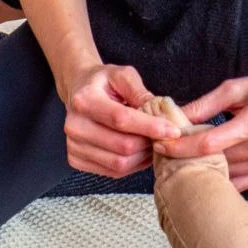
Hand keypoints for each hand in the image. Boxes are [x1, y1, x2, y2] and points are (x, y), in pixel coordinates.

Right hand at [57, 63, 184, 177]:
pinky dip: (132, 165)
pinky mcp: (76, 160)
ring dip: (143, 157)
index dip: (150, 127)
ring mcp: (73, 146)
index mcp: (85, 100)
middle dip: (149, 143)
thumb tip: (160, 112)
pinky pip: (113, 172)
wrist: (78, 91)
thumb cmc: (103, 83)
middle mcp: (75, 126)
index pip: (121, 119)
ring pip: (119, 164)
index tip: (173, 130)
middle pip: (123, 146)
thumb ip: (140, 92)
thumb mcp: (122, 75)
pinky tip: (138, 152)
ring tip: (151, 142)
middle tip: (163, 136)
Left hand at [154, 62, 247, 191]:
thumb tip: (176, 116)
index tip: (161, 147)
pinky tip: (211, 173)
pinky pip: (244, 184)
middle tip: (166, 158)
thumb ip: (205, 104)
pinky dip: (226, 180)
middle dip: (188, 161)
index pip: (208, 144)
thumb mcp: (237, 87)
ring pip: (229, 178)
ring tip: (185, 166)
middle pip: (216, 163)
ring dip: (205, 173)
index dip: (180, 148)